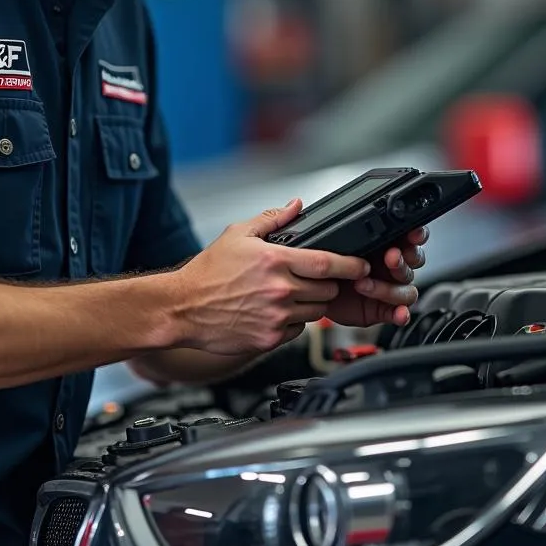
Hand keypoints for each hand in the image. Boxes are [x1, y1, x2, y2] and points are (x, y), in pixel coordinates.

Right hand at [170, 199, 367, 355]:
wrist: (183, 307)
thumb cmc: (207, 272)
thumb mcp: (237, 234)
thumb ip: (272, 219)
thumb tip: (295, 206)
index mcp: (274, 261)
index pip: (327, 263)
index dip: (351, 265)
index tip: (362, 265)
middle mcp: (279, 290)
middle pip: (327, 289)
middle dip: (327, 283)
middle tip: (314, 278)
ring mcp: (276, 317)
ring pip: (317, 312)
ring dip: (312, 302)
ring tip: (292, 293)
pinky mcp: (269, 339)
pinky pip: (298, 331)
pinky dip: (295, 321)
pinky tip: (277, 310)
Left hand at [323, 226, 428, 327]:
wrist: (315, 295)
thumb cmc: (326, 267)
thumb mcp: (332, 247)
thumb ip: (342, 234)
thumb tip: (329, 217)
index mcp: (382, 245)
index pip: (408, 237)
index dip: (416, 235)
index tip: (413, 234)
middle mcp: (390, 266)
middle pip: (413, 261)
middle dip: (403, 259)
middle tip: (390, 257)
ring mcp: (389, 288)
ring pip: (407, 289)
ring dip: (390, 288)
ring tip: (364, 285)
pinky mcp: (385, 309)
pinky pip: (401, 312)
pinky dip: (402, 313)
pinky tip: (398, 313)